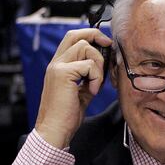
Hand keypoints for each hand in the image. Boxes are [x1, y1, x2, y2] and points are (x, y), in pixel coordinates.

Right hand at [34, 29, 110, 148]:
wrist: (55, 129)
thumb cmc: (67, 114)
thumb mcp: (82, 92)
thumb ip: (90, 77)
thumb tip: (105, 67)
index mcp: (59, 66)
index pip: (72, 38)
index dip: (90, 36)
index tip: (106, 43)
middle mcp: (56, 63)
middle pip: (76, 35)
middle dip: (96, 37)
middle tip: (109, 47)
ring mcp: (57, 67)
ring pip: (85, 48)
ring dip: (98, 64)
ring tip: (96, 83)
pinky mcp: (62, 74)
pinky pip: (88, 65)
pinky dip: (96, 77)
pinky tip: (92, 91)